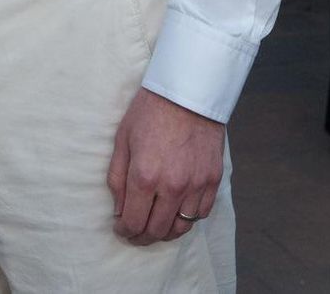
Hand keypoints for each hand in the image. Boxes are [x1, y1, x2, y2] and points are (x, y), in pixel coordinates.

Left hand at [107, 88, 224, 244]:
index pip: (133, 222)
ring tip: (155, 226)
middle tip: (135, 234)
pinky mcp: (212, 180)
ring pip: (181, 228)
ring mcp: (195, 185)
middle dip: (142, 237)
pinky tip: (177, 211)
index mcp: (145, 176)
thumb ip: (117, 178)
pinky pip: (201, 214)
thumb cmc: (150, 112)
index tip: (121, 228)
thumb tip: (119, 209)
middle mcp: (172, 186)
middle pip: (157, 231)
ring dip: (165, 232)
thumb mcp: (123, 140)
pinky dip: (188, 218)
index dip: (124, 231)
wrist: (187, 91)